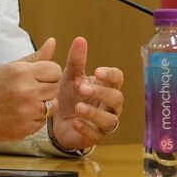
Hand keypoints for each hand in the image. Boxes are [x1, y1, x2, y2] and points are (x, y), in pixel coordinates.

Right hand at [0, 38, 61, 141]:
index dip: (50, 74)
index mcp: (23, 72)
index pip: (56, 70)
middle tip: (32, 90)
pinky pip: (44, 121)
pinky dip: (36, 118)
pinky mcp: (27, 127)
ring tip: (28, 102)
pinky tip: (22, 113)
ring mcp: (27, 111)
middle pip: (56, 88)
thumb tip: (53, 41)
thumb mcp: (12, 67)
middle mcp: (27, 91)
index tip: (39, 77)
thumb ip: (36, 57)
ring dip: (44, 104)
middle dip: (48, 88)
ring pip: (53, 106)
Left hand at [49, 37, 124, 151]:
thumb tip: (80, 39)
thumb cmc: (70, 95)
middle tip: (82, 88)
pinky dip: (86, 128)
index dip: (110, 75)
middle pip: (116, 99)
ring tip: (78, 107)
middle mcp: (110, 105)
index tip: (96, 71)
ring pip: (110, 120)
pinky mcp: (96, 137)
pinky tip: (75, 122)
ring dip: (94, 113)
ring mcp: (105, 122)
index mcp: (107, 86)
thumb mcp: (70, 77)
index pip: (118, 78)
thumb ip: (76, 61)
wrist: (58, 119)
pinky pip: (97, 135)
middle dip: (100, 93)